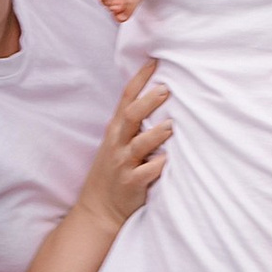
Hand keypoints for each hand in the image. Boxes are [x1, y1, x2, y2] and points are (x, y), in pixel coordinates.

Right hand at [76, 62, 170, 230]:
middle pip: (130, 117)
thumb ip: (133, 123)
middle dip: (148, 102)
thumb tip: (160, 96)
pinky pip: (146, 172)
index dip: (139, 79)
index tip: (155, 62)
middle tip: (167, 89)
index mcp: (116, 130)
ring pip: (139, 144)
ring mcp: (123, 164)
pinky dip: (158, 165)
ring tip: (172, 125)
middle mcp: (118, 144)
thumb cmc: (115, 171)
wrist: (99, 209)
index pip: (126, 98)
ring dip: (156, 134)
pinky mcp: (131, 183)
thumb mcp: (118, 142)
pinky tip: (170, 159)